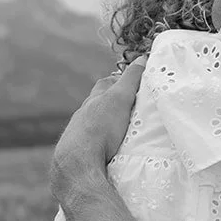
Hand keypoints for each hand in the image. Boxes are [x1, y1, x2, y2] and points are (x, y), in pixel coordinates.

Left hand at [49, 58, 146, 197]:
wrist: (78, 162)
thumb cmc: (100, 127)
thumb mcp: (120, 98)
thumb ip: (131, 79)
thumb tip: (142, 59)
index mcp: (93, 100)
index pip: (107, 84)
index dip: (120, 81)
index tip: (133, 84)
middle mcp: (83, 114)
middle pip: (98, 104)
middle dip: (112, 104)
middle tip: (130, 108)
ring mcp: (79, 134)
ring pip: (94, 124)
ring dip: (107, 126)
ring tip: (123, 132)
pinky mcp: (80, 152)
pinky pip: (93, 143)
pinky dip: (102, 143)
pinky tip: (111, 150)